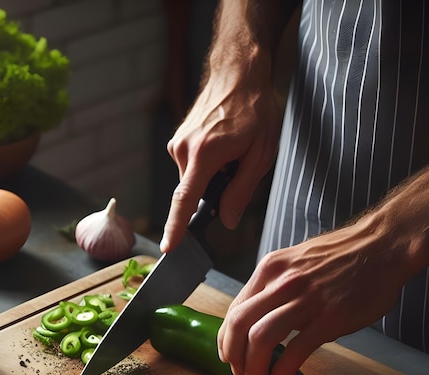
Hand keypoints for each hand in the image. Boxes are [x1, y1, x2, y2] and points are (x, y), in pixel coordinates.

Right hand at [160, 60, 282, 252]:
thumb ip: (242, 191)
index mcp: (204, 155)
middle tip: (238, 165)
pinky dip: (206, 165)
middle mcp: (183, 150)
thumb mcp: (261, 153)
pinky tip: (221, 144)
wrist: (237, 73)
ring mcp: (177, 144)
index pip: (184, 201)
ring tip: (231, 149)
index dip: (176, 228)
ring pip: (193, 180)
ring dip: (212, 176)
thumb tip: (228, 220)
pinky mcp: (177, 141)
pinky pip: (191, 167)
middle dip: (215, 190)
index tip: (167, 248)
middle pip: (194, 192)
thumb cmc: (254, 109)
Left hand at [217, 218, 406, 374]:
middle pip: (240, 324)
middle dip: (234, 355)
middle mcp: (282, 283)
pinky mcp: (330, 316)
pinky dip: (283, 368)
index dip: (227, 338)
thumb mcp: (296, 263)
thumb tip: (260, 320)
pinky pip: (297, 347)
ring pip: (261, 337)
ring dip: (253, 366)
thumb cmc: (341, 256)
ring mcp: (306, 299)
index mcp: (270, 270)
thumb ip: (275, 289)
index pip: (235, 309)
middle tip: (238, 374)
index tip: (229, 356)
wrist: (383, 245)